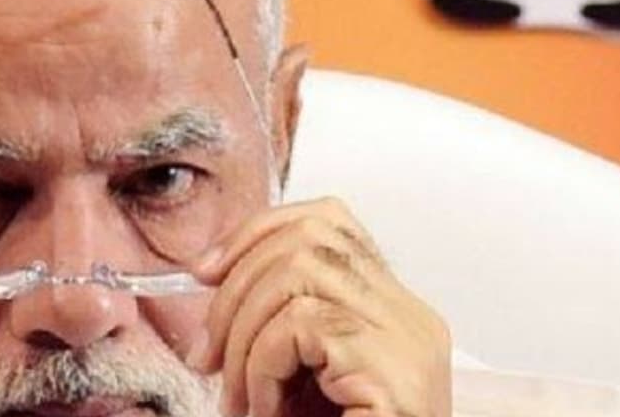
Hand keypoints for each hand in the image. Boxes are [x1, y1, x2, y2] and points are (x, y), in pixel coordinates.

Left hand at [188, 197, 450, 416]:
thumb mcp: (298, 377)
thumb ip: (275, 324)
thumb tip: (209, 275)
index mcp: (393, 312)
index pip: (330, 221)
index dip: (258, 231)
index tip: (206, 270)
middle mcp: (412, 318)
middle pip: (308, 239)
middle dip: (235, 287)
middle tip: (208, 355)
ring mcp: (409, 343)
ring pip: (297, 275)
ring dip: (243, 334)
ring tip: (240, 395)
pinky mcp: (394, 373)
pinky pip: (299, 326)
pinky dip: (260, 365)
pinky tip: (265, 409)